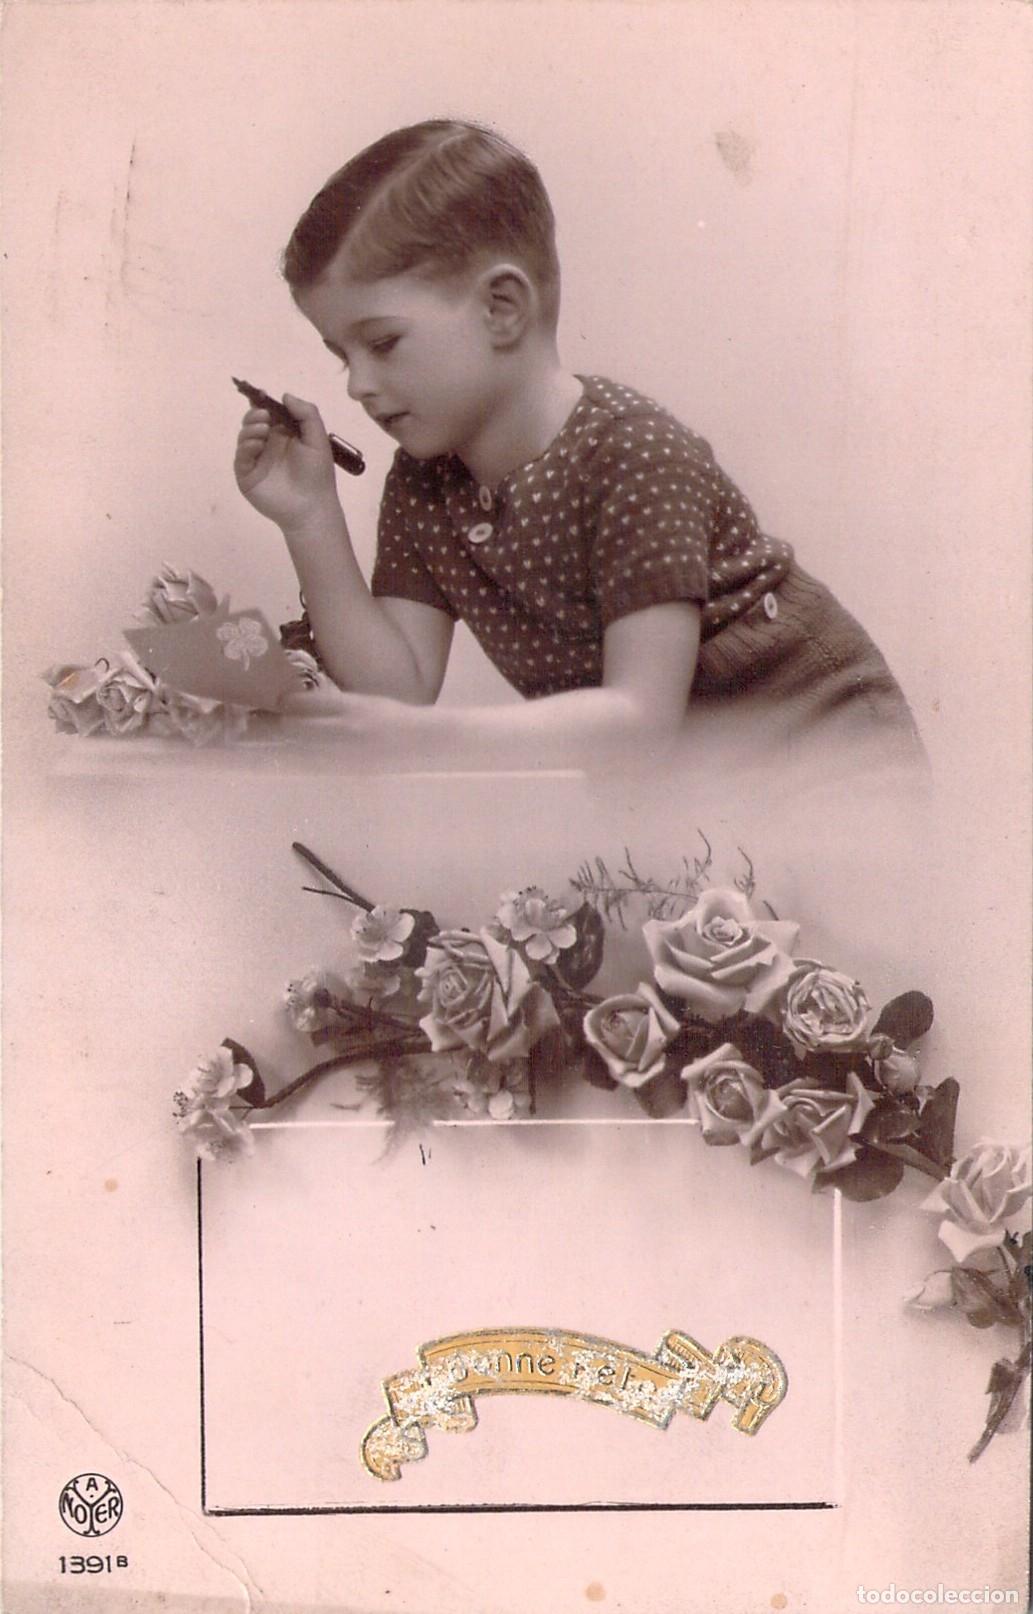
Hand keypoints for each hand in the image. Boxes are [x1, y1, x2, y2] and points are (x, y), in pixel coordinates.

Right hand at [234, 393, 339, 530]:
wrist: (312, 506)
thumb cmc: (317, 474)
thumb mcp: (318, 439)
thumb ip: (306, 414)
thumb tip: (285, 395)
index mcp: (283, 435)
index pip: (268, 413)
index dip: (263, 402)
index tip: (261, 393)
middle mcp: (268, 445)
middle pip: (252, 422)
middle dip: (254, 414)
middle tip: (263, 415)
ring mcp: (256, 460)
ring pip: (244, 437)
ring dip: (250, 429)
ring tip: (263, 429)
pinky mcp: (247, 475)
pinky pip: (240, 457)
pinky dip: (246, 447)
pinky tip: (256, 444)